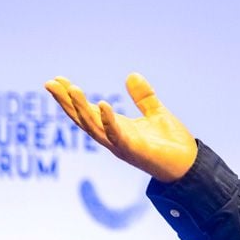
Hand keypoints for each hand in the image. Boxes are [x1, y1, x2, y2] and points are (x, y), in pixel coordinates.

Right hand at [44, 73, 197, 182]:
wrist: (189, 164)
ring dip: (81, 108)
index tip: (56, 80)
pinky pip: (117, 135)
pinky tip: (102, 104)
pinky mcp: (134, 150)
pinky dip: (109, 120)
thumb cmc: (171, 142)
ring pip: (94, 127)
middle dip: (66, 102)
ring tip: (72, 89)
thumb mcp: (156, 112)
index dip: (71, 98)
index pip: (87, 111)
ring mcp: (121, 145)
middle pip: (83, 119)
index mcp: (116, 128)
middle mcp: (113, 137)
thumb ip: (143, 96)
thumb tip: (131, 75)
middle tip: (50, 83)